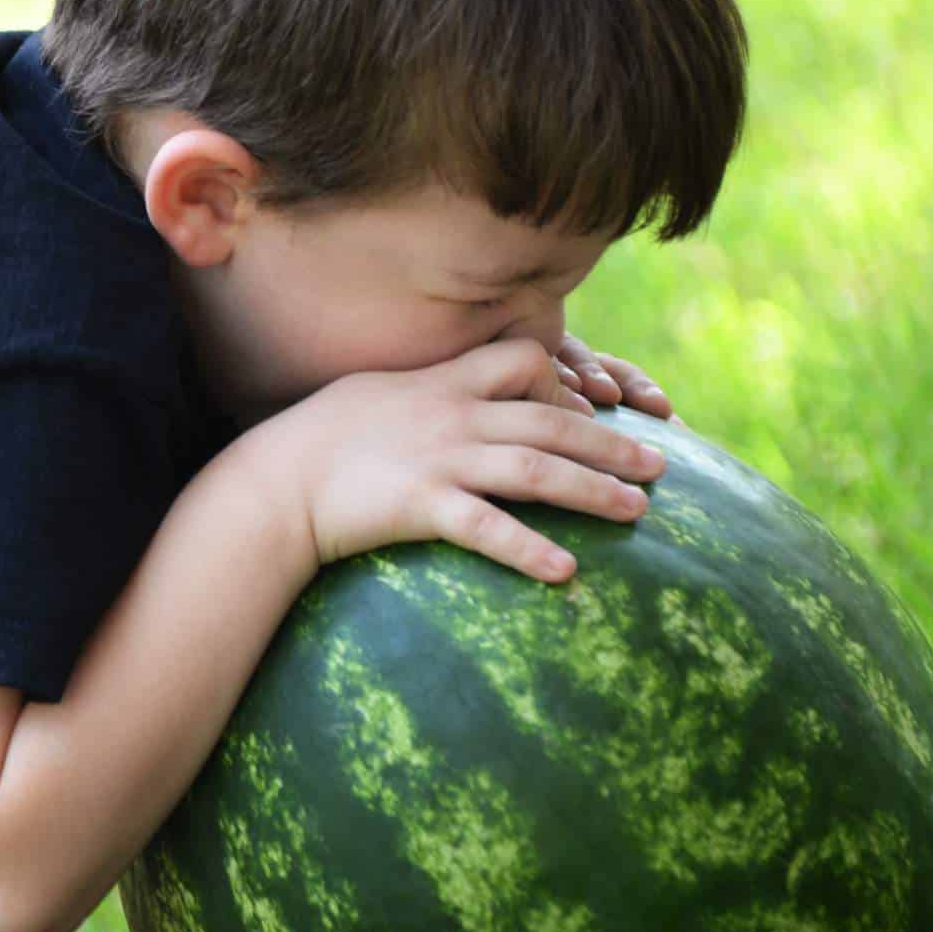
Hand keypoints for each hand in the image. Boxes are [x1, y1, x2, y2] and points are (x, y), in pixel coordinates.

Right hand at [265, 337, 669, 580]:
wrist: (271, 482)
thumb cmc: (314, 442)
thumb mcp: (373, 396)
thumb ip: (421, 394)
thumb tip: (450, 404)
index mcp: (441, 384)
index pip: (525, 359)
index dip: (564, 385)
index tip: (588, 413)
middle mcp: (450, 415)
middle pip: (551, 420)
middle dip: (612, 442)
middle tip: (661, 464)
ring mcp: (438, 459)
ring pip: (536, 468)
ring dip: (594, 490)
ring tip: (639, 510)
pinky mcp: (421, 506)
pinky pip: (487, 528)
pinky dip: (529, 548)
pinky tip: (566, 571)